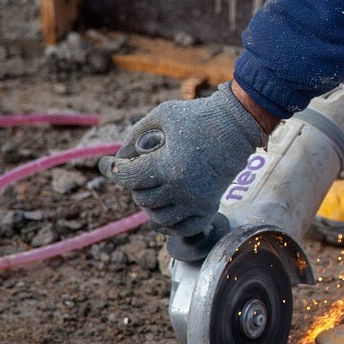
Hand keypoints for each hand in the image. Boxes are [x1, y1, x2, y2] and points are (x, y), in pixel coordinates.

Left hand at [98, 82, 262, 236]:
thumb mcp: (162, 115)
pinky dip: (170, 223)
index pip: (125, 178)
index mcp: (167, 166)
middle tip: (139, 169)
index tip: (106, 163)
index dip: (110, 169)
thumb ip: (136, 135)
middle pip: (140, 198)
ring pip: (158, 218)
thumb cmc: (199, 116)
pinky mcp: (209, 206)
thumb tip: (120, 156)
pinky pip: (182, 228)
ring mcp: (196, 201)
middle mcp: (180, 189)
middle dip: (135, 183)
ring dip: (149, 204)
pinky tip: (166, 209)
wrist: (238, 125)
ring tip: (152, 188)